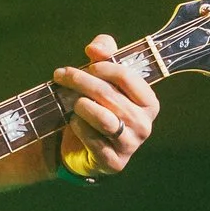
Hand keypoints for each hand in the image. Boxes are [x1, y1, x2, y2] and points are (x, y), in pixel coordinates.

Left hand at [53, 34, 158, 176]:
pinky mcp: (114, 162)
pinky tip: (74, 122)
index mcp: (149, 103)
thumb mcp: (103, 75)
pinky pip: (92, 139)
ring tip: (72, 101)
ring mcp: (130, 145)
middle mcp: (144, 125)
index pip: (127, 76)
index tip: (87, 64)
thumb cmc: (99, 105)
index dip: (103, 67)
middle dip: (81, 81)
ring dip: (80, 105)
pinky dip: (79, 127)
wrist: (86, 146)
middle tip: (61, 75)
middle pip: (108, 95)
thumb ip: (104, 53)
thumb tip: (95, 48)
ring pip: (102, 118)